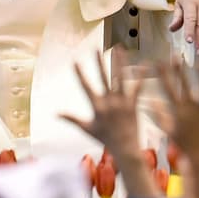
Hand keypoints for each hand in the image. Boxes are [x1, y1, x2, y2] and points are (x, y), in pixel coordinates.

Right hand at [62, 47, 153, 196]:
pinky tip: (143, 64)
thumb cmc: (105, 139)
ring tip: (118, 48)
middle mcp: (109, 102)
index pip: (86, 86)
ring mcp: (122, 102)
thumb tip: (56, 113)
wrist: (125, 148)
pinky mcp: (133, 104)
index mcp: (97, 106)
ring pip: (120, 77)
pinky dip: (140, 76)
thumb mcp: (87, 128)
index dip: (80, 73)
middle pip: (103, 77)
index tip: (75, 61)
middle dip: (98, 62)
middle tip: (96, 49)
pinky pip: (137, 87)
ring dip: (119, 62)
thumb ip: (72, 118)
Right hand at [151, 56, 198, 166]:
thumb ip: (159, 114)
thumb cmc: (184, 145)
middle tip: (175, 55)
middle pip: (181, 83)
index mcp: (176, 109)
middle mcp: (188, 106)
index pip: (166, 88)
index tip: (156, 61)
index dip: (161, 74)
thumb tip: (151, 101)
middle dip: (177, 69)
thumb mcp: (168, 129)